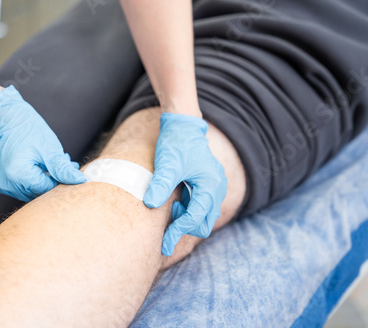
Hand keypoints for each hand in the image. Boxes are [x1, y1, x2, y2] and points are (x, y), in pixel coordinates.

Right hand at [0, 86, 85, 201]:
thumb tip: (79, 181)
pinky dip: (30, 177)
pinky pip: (19, 185)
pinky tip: (38, 164)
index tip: (70, 169)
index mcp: (18, 176)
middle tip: (65, 164)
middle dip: (53, 179)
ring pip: (29, 190)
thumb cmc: (27, 128)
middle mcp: (6, 183)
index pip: (46, 189)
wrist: (3, 116)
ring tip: (51, 163)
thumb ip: (63, 169)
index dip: (61, 180)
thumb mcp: (49, 149)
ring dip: (42, 179)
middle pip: (37, 192)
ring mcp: (0, 182)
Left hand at [144, 113, 226, 255]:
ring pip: (204, 217)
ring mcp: (214, 187)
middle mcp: (217, 188)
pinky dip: (189, 212)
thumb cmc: (175, 143)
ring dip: (188, 220)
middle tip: (165, 233)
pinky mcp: (208, 185)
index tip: (164, 244)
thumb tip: (150, 205)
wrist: (182, 125)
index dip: (178, 232)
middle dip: (185, 230)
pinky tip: (175, 206)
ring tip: (171, 212)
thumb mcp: (166, 164)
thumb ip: (160, 184)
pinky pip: (202, 207)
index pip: (195, 218)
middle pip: (205, 223)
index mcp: (210, 185)